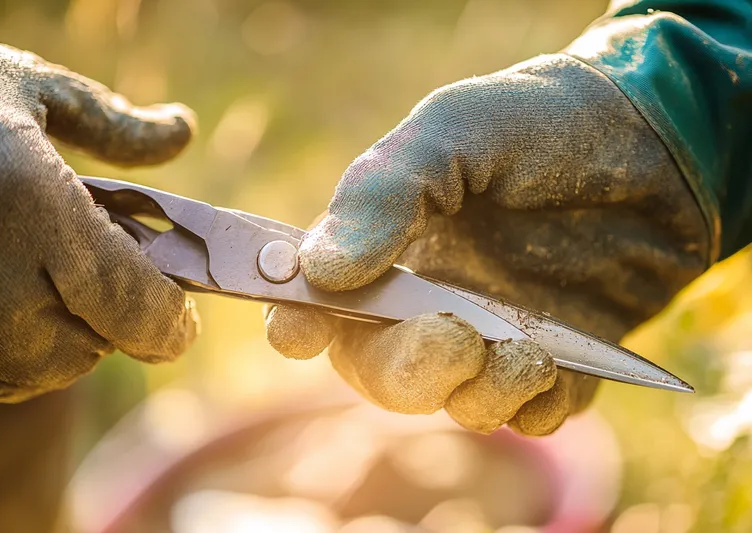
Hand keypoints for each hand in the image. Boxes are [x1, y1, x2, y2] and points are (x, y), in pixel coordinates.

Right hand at [0, 27, 198, 401]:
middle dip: (116, 331)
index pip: (129, 301)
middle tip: (121, 296)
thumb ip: (114, 124)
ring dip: (64, 350)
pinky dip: (8, 362)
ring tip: (64, 299)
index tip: (183, 324)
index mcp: (28, 197)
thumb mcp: (35, 90)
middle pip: (81, 350)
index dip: (169, 326)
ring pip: (27, 372)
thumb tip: (182, 129)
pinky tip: (17, 317)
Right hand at [266, 54, 708, 434]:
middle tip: (453, 338)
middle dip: (408, 371)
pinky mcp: (555, 361)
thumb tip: (319, 269)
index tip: (302, 335)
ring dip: (480, 393)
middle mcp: (431, 297)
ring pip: (456, 402)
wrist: (658, 141)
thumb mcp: (453, 130)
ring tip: (527, 351)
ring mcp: (493, 333)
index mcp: (389, 245)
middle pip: (382, 371)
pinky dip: (539, 406)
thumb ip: (383, 193)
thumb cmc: (542, 122)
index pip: (322, 302)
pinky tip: (561, 367)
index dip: (302, 325)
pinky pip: (532, 415)